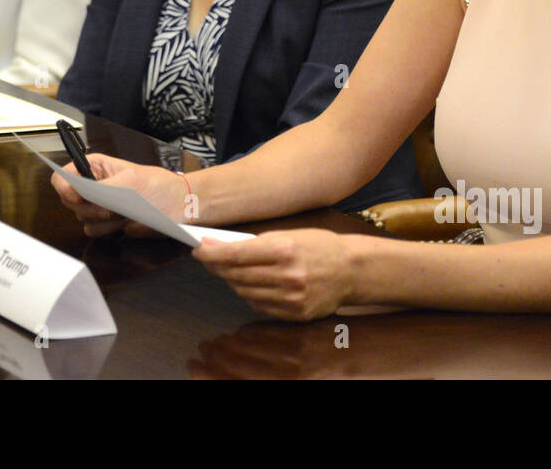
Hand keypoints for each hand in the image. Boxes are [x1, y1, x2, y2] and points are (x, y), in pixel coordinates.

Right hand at [49, 152, 187, 236]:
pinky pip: (94, 231)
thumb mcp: (131, 180)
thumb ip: (104, 186)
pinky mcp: (106, 224)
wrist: (178, 205)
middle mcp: (92, 186)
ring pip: (82, 218)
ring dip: (102, 219)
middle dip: (88, 207)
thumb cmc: (158, 184)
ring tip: (124, 213)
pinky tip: (126, 221)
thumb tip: (84, 193)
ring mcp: (98, 206)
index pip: (63, 176)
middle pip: (69, 201)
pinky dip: (109, 229)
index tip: (77, 197)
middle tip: (109, 208)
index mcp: (94, 167)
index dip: (64, 188)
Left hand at [194, 229, 354, 320]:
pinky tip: (254, 284)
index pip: (234, 255)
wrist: (352, 270)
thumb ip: (257, 244)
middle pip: (236, 275)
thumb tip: (222, 248)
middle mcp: (287, 276)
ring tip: (231, 270)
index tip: (198, 249)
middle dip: (218, 266)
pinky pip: (259, 306)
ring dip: (233, 281)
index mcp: (284, 250)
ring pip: (244, 293)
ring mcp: (291, 299)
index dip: (211, 253)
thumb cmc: (319, 246)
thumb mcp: (289, 235)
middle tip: (209, 258)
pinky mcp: (295, 314)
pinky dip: (251, 295)